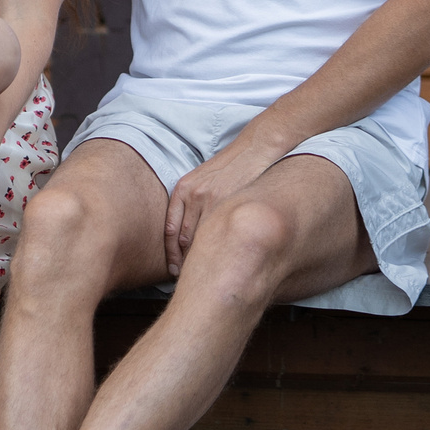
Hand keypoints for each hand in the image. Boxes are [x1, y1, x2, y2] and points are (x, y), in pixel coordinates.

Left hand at [163, 127, 286, 275]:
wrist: (257, 147)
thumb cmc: (233, 167)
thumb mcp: (205, 181)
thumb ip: (194, 206)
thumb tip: (189, 240)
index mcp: (184, 190)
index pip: (171, 233)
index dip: (171, 256)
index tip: (173, 272)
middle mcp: (194, 195)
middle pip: (183, 241)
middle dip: (183, 263)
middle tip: (186, 281)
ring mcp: (212, 199)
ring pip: (200, 240)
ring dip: (200, 262)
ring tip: (205, 279)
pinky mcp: (231, 202)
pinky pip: (218, 234)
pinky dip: (217, 252)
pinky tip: (221, 264)